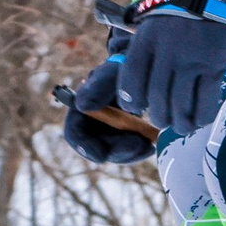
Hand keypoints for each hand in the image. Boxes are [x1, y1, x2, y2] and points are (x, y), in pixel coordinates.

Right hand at [60, 39, 153, 163]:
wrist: (139, 70)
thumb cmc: (120, 69)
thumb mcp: (111, 74)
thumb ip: (98, 87)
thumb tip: (82, 106)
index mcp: (80, 109)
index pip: (75, 134)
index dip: (85, 147)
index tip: (102, 156)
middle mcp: (91, 124)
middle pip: (97, 148)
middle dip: (117, 151)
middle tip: (138, 146)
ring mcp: (107, 132)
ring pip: (115, 152)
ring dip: (130, 152)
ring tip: (148, 145)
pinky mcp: (124, 136)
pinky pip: (129, 149)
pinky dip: (139, 149)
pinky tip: (150, 144)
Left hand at [118, 5, 225, 137]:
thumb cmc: (176, 9)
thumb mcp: (148, 21)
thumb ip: (140, 50)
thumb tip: (134, 87)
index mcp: (145, 42)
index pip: (131, 82)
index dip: (131, 101)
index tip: (136, 107)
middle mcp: (166, 54)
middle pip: (156, 99)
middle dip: (158, 117)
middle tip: (162, 119)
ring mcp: (191, 62)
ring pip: (180, 106)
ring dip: (180, 123)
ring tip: (182, 126)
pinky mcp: (214, 67)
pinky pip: (206, 102)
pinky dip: (201, 116)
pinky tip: (199, 119)